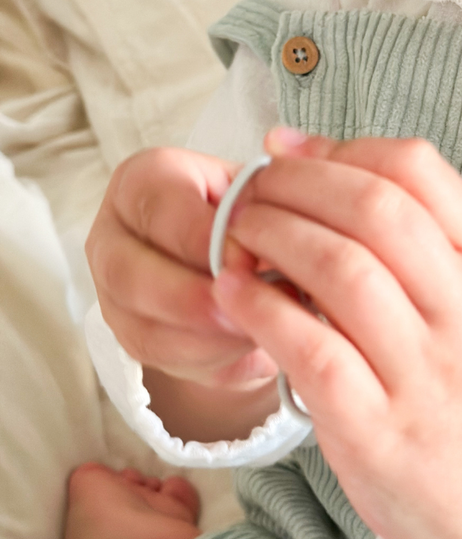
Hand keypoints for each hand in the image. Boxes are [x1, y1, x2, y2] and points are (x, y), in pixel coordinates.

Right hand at [86, 148, 279, 397]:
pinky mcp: (132, 337)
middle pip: (132, 274)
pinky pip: (163, 359)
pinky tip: (248, 344)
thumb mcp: (262, 193)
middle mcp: (115, 235)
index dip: (207, 238)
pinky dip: (211, 357)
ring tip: (260, 327)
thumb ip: (263, 209)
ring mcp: (114, 292)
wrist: (244, 250)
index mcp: (145, 180)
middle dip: (195, 297)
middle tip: (251, 305)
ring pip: (143, 327)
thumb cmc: (252, 211)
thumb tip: (269, 251)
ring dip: (206, 335)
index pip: (161, 209)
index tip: (252, 258)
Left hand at [214, 130, 461, 538]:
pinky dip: (265, 312)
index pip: (422, 174)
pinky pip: (317, 355)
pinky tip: (235, 294)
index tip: (291, 150)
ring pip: (344, 271)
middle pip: (377, 211)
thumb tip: (337, 177)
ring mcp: (425, 376)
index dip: (345, 148)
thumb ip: (428, 244)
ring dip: (275, 237)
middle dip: (300, 184)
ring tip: (238, 233)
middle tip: (255, 188)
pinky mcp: (381, 434)